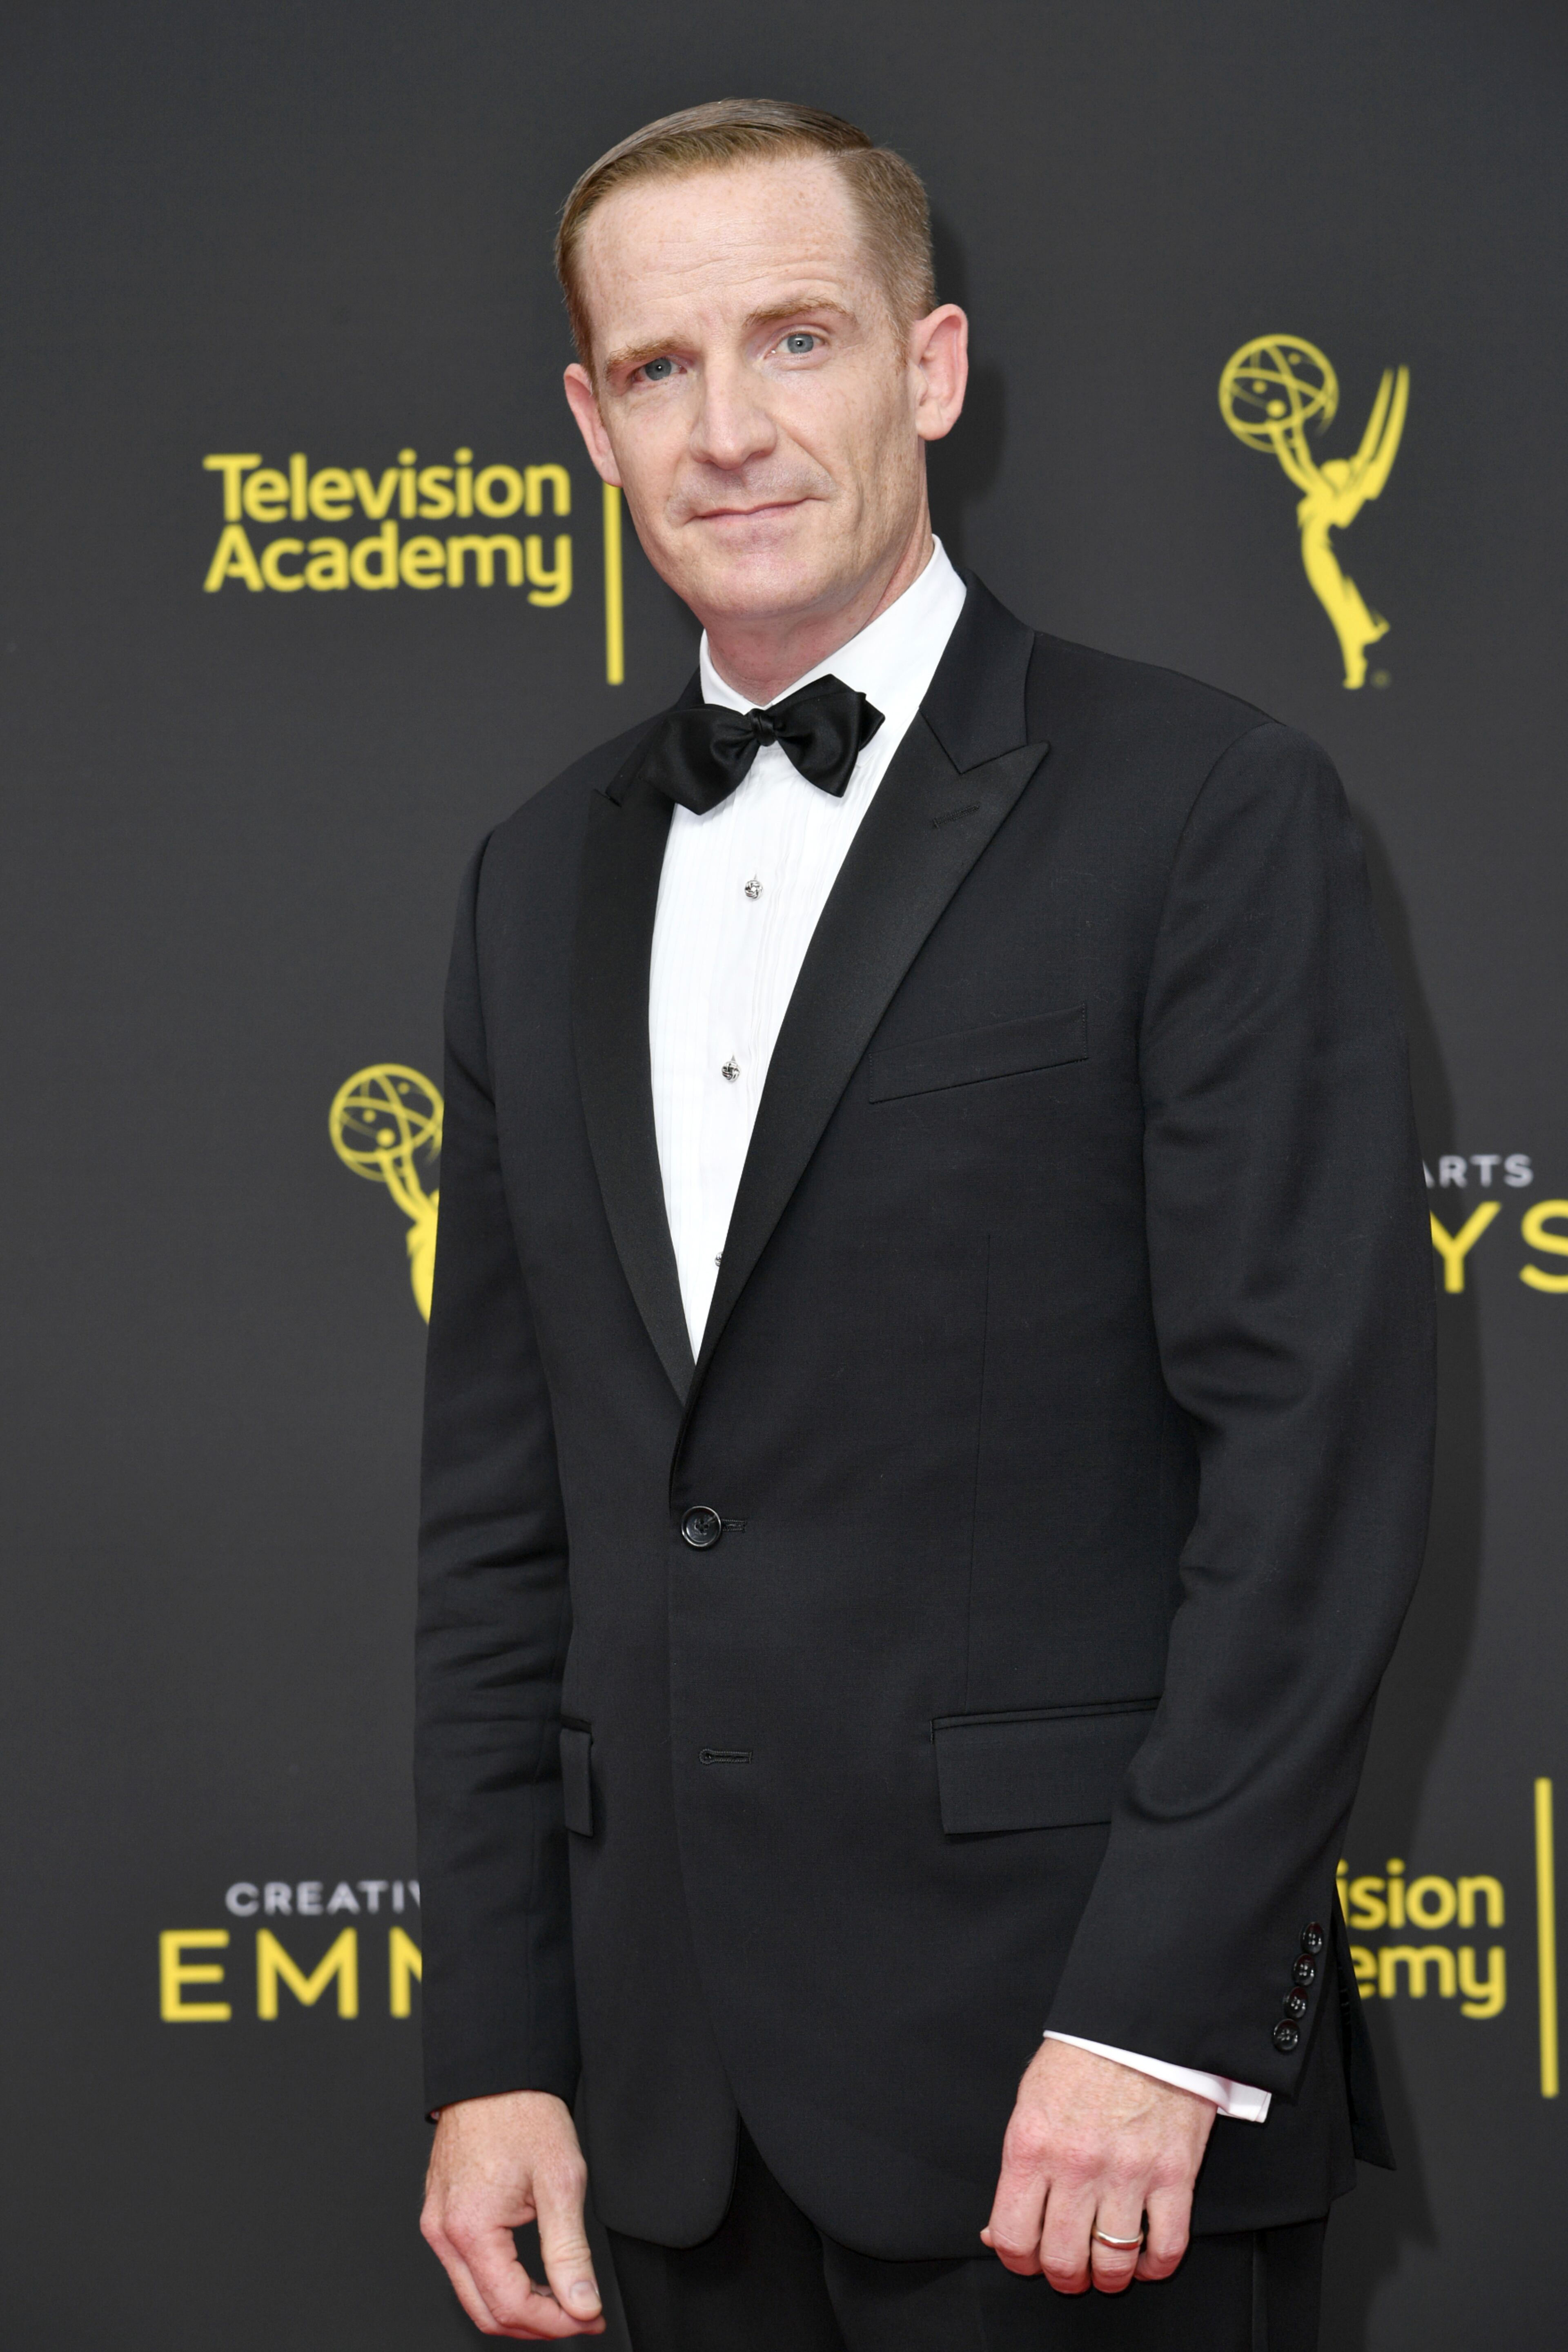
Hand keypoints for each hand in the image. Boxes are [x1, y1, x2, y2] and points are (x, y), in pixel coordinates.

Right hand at [421, 2089, 605, 2338]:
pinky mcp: (441, 2215)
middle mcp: (443, 2232)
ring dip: (518, 2307)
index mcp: (469, 2227)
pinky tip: (532, 2277)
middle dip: (536, 2325)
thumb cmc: (523, 2114)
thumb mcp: (561, 2181)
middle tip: (580, 2315)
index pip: (511, 2306)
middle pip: (486, 2313)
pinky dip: (500, 2283)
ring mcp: (438, 2224)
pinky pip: (466, 2269)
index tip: (588, 2318)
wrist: (495, 2074)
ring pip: (474, 2295)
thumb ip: (570, 2252)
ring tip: (562, 2300)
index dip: (555, 2322)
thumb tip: (582, 2304)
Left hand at [982, 2040, 1214, 2295]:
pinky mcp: (1173, 2174)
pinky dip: (1155, 2266)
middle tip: (1069, 2269)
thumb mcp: (1029, 2104)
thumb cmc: (1082, 2059)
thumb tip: (997, 2230)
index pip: (1012, 2236)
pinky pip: (1167, 2247)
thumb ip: (1017, 2170)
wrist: (1139, 2023)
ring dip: (1108, 2278)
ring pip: (1113, 2264)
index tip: (1027, 2259)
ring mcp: (1128, 2172)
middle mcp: (1077, 2166)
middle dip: (1063, 2277)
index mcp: (1033, 2146)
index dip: (1017, 2261)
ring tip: (1106, 2268)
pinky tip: (1145, 2258)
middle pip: (1063, 2260)